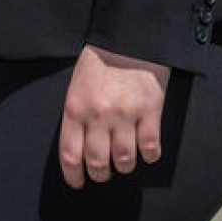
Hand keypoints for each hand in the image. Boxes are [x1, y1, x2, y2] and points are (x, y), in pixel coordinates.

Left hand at [59, 44, 169, 189]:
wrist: (128, 37)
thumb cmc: (100, 63)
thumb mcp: (77, 87)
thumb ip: (78, 117)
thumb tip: (81, 150)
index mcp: (76, 108)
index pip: (70, 154)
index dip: (74, 175)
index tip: (78, 183)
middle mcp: (99, 115)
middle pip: (98, 163)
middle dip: (101, 174)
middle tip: (104, 172)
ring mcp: (126, 114)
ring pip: (125, 161)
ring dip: (125, 166)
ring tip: (125, 159)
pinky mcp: (150, 111)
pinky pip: (151, 149)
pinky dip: (149, 155)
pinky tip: (146, 147)